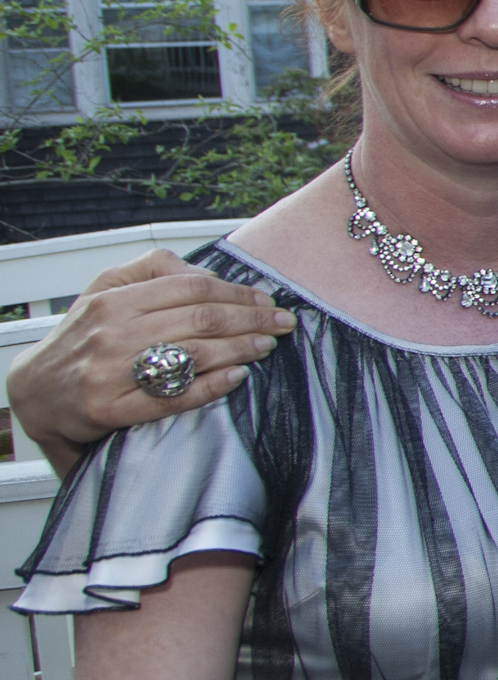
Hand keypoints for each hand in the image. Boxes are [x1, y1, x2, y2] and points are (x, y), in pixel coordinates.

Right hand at [7, 250, 292, 471]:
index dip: (237, 294)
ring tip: (267, 346)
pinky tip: (238, 376)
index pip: (192, 288)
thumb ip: (151, 270)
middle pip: (200, 319)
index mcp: (115, 300)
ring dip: (241, 349)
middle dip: (251, 320)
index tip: (266, 300)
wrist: (34, 391)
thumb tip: (202, 271)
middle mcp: (113, 333)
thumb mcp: (104, 290)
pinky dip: (211, 385)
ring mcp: (111, 373)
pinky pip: (172, 396)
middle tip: (281, 323)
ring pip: (192, 354)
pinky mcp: (111, 409)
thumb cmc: (81, 337)